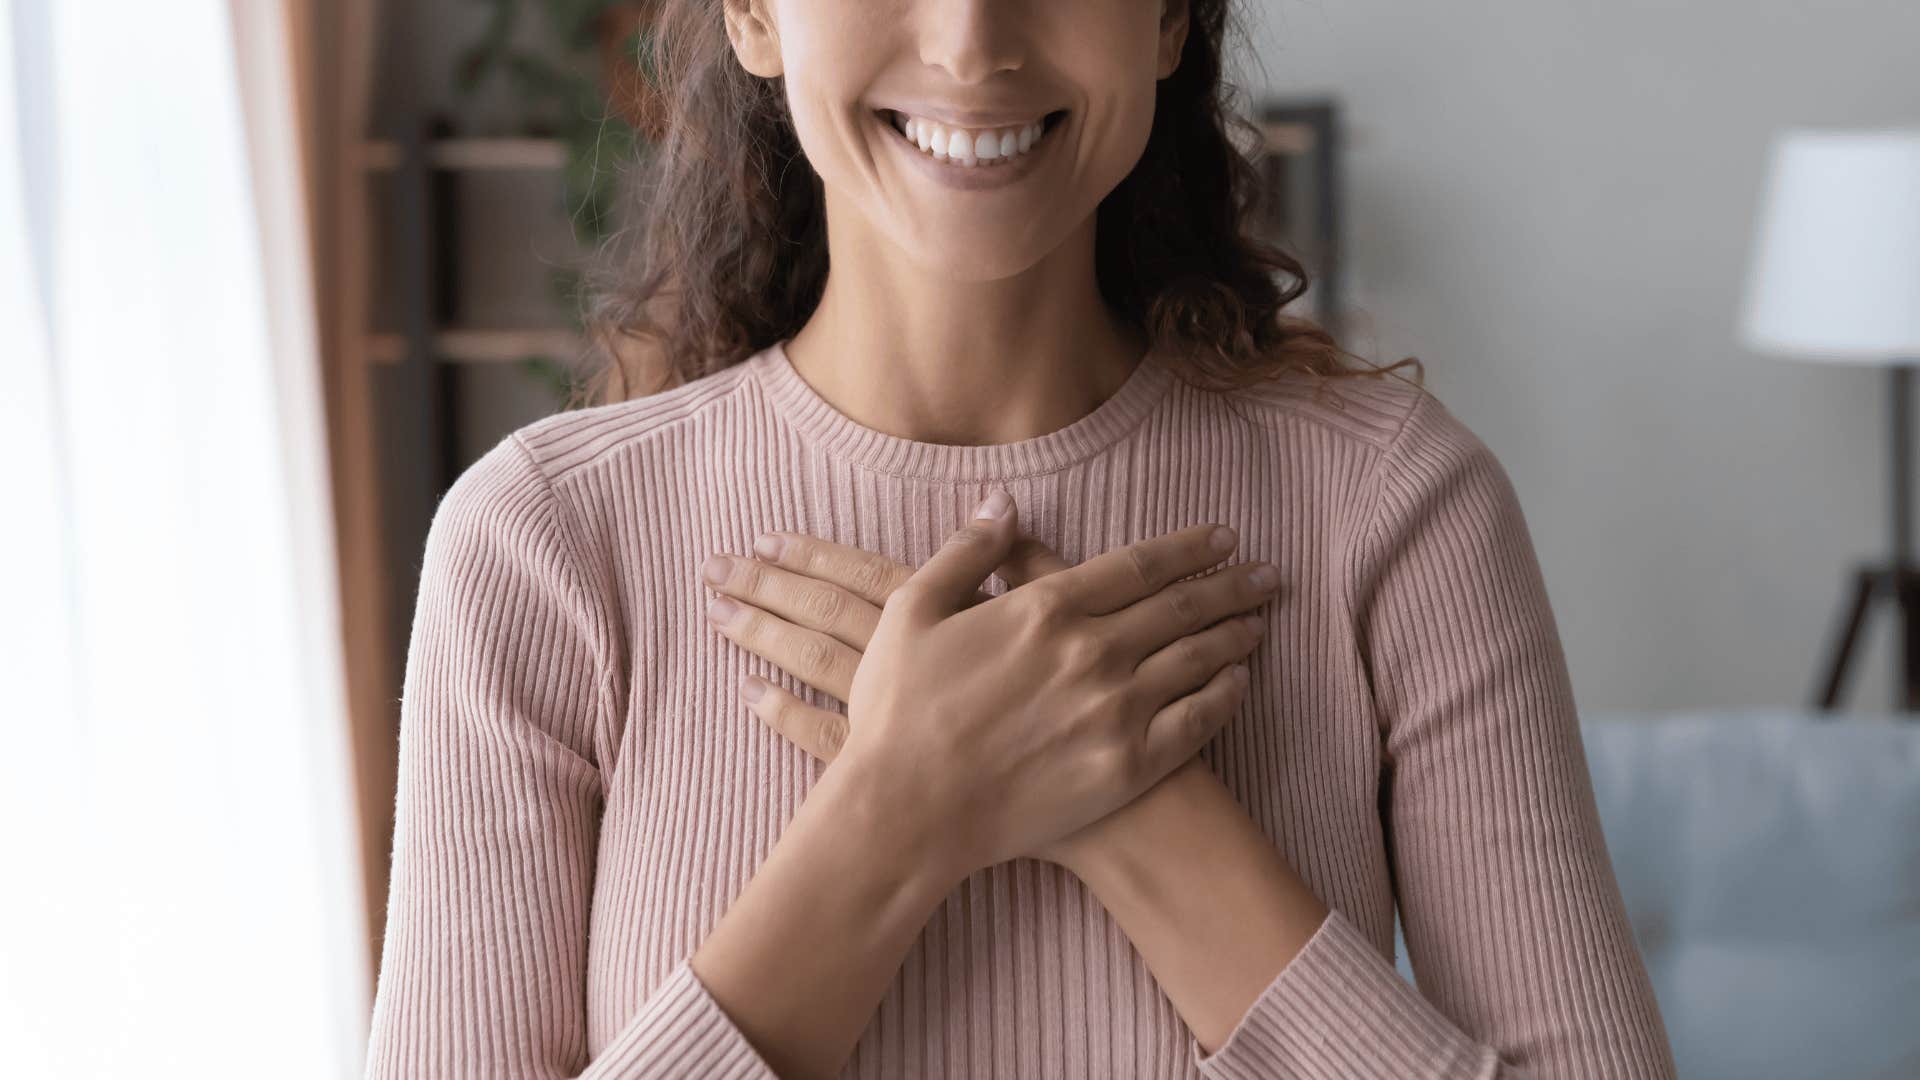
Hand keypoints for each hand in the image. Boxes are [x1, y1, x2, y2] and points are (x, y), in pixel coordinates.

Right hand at [700, 491, 1279, 870]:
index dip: (1188, 548)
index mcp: (1046, 608)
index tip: (1223, 537)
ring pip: (1197, 660)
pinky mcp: (1127, 766)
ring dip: (1235, 636)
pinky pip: (1195, 723)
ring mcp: (1116, 710)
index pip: (1139, 564)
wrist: (908, 811)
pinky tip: (1239, 684)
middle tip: (1267, 574)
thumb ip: (966, 551)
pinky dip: (1225, 697)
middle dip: (1230, 585)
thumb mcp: (913, 611)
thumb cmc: (899, 711)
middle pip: (1181, 607)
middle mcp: (1093, 652)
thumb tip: (1004, 501)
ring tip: (1261, 621)